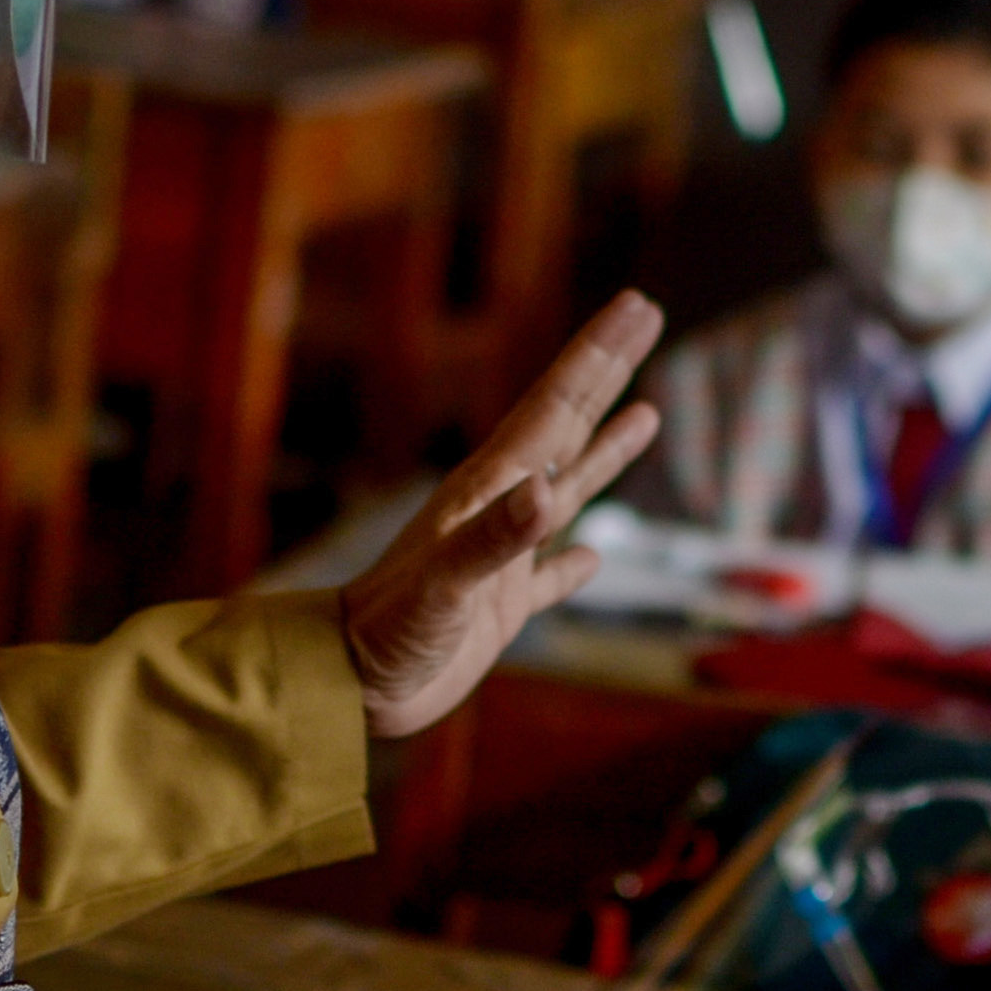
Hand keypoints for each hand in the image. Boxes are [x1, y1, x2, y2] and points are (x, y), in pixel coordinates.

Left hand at [337, 293, 666, 737]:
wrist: (344, 684)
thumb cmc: (385, 632)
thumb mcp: (442, 583)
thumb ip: (496, 538)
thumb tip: (547, 492)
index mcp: (486, 490)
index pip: (555, 407)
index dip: (597, 356)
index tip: (635, 306)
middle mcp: (498, 510)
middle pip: (565, 425)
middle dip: (606, 371)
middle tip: (646, 315)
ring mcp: (500, 557)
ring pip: (566, 487)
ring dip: (606, 449)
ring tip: (645, 413)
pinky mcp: (498, 609)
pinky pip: (549, 576)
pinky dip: (574, 563)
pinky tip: (594, 557)